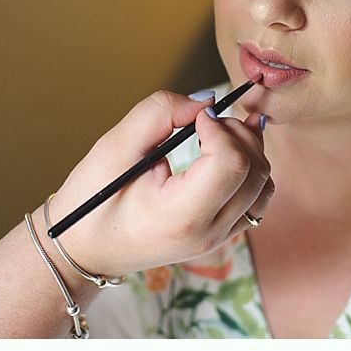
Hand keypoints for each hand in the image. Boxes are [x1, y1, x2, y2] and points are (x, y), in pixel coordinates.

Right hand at [48, 90, 272, 279]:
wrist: (87, 249)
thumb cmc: (92, 202)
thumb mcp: (113, 149)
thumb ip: (158, 114)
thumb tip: (204, 102)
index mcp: (179, 217)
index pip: (230, 164)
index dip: (220, 129)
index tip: (196, 118)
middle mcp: (207, 233)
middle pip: (254, 171)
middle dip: (236, 133)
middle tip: (204, 121)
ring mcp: (218, 238)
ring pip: (264, 184)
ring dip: (249, 149)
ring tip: (218, 131)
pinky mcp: (222, 234)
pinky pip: (257, 198)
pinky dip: (251, 168)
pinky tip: (230, 148)